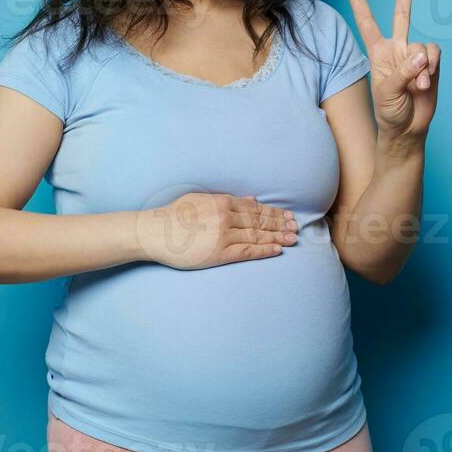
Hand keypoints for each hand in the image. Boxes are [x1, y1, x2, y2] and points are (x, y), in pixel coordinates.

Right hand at [137, 192, 297, 270]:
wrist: (154, 233)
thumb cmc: (175, 216)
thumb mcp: (201, 200)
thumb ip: (228, 199)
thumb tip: (251, 198)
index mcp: (222, 202)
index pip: (255, 208)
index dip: (274, 212)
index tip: (287, 216)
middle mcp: (226, 216)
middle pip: (260, 221)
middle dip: (280, 224)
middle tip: (296, 227)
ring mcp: (223, 235)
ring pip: (257, 235)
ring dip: (277, 237)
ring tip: (292, 239)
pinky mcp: (219, 253)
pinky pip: (247, 251)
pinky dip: (264, 250)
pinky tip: (277, 250)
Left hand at [346, 0, 440, 142]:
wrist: (408, 129)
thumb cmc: (389, 112)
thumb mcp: (388, 92)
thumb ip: (404, 70)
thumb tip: (422, 53)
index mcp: (378, 53)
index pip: (367, 23)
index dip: (360, 2)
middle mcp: (397, 49)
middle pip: (402, 15)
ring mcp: (415, 56)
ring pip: (423, 44)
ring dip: (422, 65)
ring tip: (418, 85)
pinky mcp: (432, 64)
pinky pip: (435, 54)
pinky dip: (432, 66)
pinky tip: (426, 82)